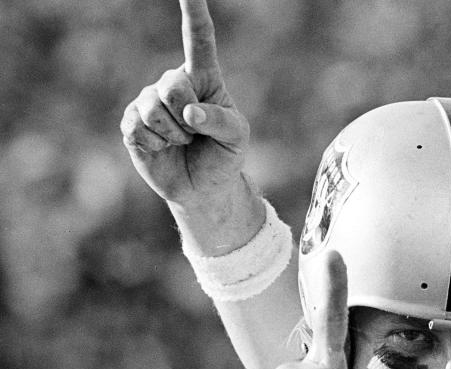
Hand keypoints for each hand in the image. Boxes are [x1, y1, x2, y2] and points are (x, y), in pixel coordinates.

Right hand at [119, 0, 248, 212]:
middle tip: (196, 132)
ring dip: (174, 134)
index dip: (193, 11)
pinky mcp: (131, 123)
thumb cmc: (224, 155)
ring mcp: (148, 101)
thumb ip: (221, 121)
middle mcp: (173, 83)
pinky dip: (158, 144)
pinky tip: (164, 148)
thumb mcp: (236, 138)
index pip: (198, 39)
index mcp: (203, 78)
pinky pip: (139, 128)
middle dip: (188, 116)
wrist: (203, 188)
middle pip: (172, 85)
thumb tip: (190, 112)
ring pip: (154, 109)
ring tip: (183, 141)